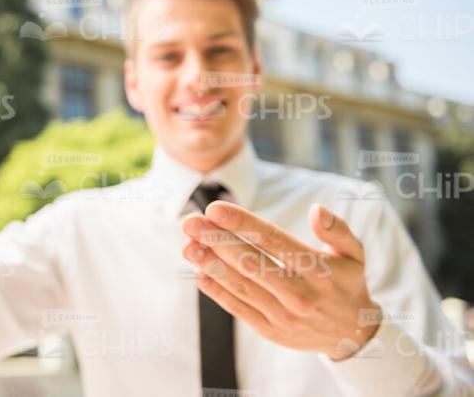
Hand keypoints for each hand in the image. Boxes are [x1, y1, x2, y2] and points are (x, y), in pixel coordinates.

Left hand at [182, 201, 381, 360]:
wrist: (351, 334)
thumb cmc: (346, 283)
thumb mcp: (354, 254)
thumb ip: (338, 230)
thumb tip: (317, 210)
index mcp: (318, 271)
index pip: (274, 242)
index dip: (242, 224)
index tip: (215, 209)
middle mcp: (299, 295)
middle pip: (251, 263)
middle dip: (217, 241)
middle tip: (190, 223)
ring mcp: (283, 316)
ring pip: (241, 286)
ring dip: (210, 265)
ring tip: (188, 246)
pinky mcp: (271, 331)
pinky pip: (239, 309)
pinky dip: (217, 292)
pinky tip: (198, 273)